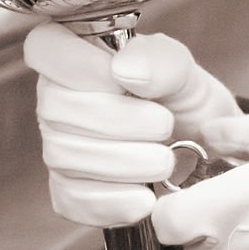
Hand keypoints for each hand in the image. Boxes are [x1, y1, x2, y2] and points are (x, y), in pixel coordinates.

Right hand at [22, 22, 239, 226]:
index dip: (79, 65)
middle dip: (118, 121)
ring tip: (165, 161)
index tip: (123, 80)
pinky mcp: (70, 191)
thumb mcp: (184, 71)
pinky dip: (113, 201)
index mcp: (76, 56)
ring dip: (124, 162)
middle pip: (55, 109)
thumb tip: (123, 69)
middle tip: (164, 125)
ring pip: (65, 156)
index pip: (44, 48)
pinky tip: (145, 197)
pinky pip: (72, 199)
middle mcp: (57, 101)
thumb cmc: (184, 100)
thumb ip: (160, 60)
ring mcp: (59, 147)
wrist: (204, 150)